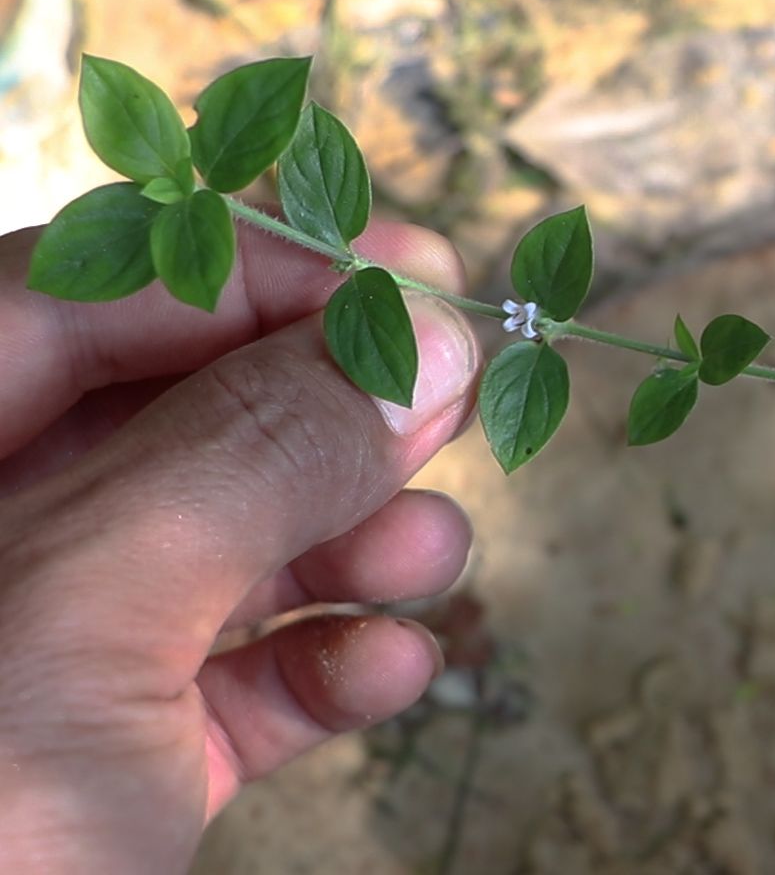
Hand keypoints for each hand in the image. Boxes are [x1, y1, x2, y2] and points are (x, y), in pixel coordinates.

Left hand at [0, 216, 480, 871]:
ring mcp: (30, 661)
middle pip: (170, 420)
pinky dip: (317, 671)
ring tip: (439, 558)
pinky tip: (392, 672)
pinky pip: (219, 686)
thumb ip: (255, 449)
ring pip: (209, 555)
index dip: (259, 273)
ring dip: (346, 549)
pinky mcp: (88, 772)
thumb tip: (419, 327)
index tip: (415, 279)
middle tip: (461, 405)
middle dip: (326, 420)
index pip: (81, 292)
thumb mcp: (88, 609)